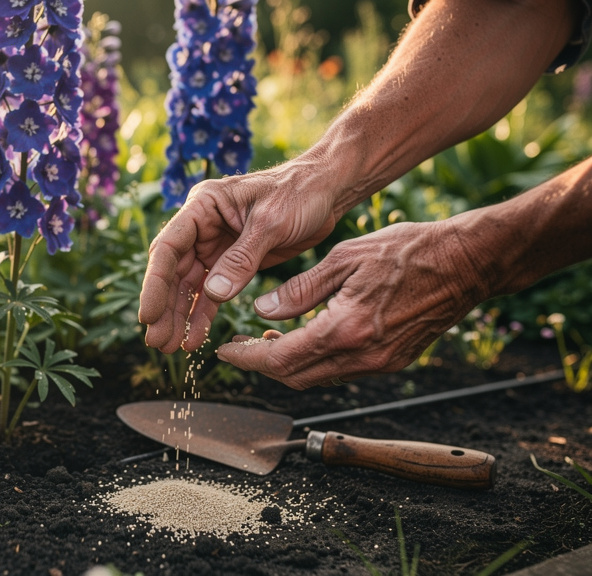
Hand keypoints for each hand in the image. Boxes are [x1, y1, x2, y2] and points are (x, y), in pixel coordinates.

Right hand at [139, 164, 338, 353]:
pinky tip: (195, 338)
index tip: (148, 316)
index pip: (169, 246)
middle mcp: (201, 226)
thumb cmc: (299, 193)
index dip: (155, 283)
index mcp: (203, 205)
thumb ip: (241, 259)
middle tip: (157, 342)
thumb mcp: (271, 223)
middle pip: (173, 271)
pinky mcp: (232, 262)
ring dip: (179, 316)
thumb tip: (213, 294)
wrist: (326, 191)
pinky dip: (202, 315)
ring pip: (188, 286)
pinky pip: (211, 292)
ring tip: (169, 348)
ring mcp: (214, 245)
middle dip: (164, 308)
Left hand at [216, 219, 491, 388]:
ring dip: (288, 366)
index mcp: (345, 329)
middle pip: (296, 377)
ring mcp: (380, 364)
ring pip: (318, 378)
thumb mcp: (344, 259)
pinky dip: (315, 361)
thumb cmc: (409, 252)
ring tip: (267, 341)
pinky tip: (304, 339)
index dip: (247, 358)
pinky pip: (341, 371)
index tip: (225, 351)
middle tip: (240, 348)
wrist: (467, 264)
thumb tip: (264, 310)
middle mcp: (362, 356)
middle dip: (262, 366)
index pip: (281, 358)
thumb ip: (300, 290)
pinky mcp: (392, 363)